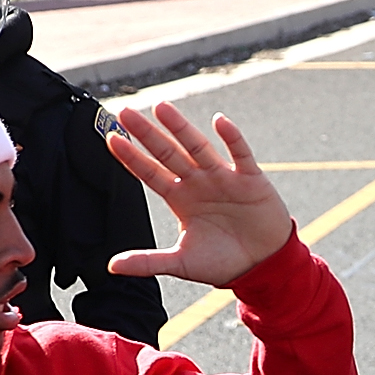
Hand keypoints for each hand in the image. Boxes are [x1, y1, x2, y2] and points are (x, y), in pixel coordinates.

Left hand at [104, 103, 295, 285]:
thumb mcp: (181, 263)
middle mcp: (198, 182)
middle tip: (125, 112)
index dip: (131, 157)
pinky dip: (232, 138)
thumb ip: (147, 262)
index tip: (111, 139)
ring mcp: (223, 178)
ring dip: (180, 128)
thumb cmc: (223, 262)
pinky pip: (240, 155)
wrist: (262, 266)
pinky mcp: (250, 179)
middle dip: (148, 134)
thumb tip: (111, 267)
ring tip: (161, 108)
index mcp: (180, 198)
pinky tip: (220, 122)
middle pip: (168, 153)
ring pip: (198, 147)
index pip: (150, 173)